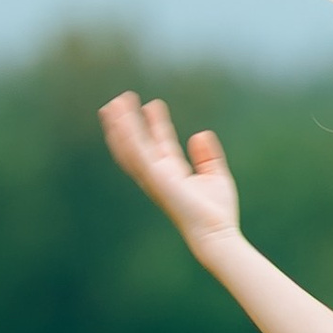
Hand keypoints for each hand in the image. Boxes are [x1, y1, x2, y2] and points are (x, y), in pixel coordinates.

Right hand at [99, 93, 240, 249]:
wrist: (215, 231)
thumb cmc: (217, 212)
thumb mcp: (215, 175)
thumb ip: (207, 156)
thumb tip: (199, 134)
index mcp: (171, 172)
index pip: (160, 142)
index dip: (155, 123)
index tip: (153, 105)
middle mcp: (158, 173)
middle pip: (137, 144)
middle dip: (127, 123)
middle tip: (120, 101)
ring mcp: (153, 176)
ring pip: (130, 146)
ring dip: (120, 125)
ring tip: (114, 104)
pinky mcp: (154, 177)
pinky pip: (137, 151)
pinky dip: (128, 134)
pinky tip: (122, 118)